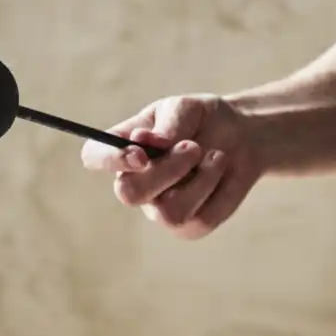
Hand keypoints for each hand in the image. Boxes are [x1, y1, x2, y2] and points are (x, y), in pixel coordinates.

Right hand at [81, 95, 262, 239]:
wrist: (241, 136)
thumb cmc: (202, 119)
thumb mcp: (186, 109)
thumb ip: (168, 124)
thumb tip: (149, 141)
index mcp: (123, 149)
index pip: (95, 156)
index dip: (109, 158)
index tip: (140, 153)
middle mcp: (135, 183)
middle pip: (129, 193)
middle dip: (166, 170)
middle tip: (192, 147)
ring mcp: (159, 209)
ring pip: (169, 213)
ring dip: (199, 181)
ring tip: (214, 156)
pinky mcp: (189, 226)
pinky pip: (200, 218)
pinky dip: (216, 188)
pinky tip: (219, 169)